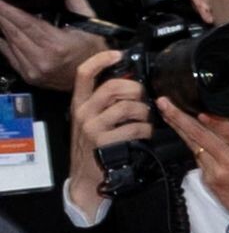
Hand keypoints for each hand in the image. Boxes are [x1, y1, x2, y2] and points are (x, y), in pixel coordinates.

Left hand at [0, 0, 103, 90]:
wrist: (97, 81)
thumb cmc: (95, 53)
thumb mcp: (91, 25)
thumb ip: (76, 2)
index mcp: (57, 45)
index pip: (25, 23)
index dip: (9, 10)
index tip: (0, 0)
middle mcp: (43, 60)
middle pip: (14, 32)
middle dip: (2, 15)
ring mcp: (34, 70)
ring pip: (10, 43)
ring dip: (2, 26)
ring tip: (0, 13)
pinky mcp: (30, 77)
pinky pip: (10, 56)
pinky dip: (4, 42)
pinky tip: (2, 30)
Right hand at [68, 49, 151, 216]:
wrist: (85, 178)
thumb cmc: (92, 147)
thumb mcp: (90, 121)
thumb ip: (103, 103)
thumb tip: (128, 85)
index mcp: (79, 103)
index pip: (84, 73)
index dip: (101, 60)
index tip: (117, 54)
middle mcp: (83, 112)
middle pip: (112, 87)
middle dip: (134, 89)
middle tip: (142, 98)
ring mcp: (92, 127)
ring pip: (126, 107)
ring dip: (143, 112)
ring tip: (145, 119)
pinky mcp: (104, 142)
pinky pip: (133, 128)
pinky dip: (145, 130)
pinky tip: (145, 134)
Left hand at [156, 99, 228, 222]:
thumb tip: (221, 112)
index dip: (214, 123)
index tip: (199, 113)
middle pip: (203, 136)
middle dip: (180, 118)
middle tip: (165, 104)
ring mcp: (217, 172)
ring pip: (194, 146)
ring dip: (179, 128)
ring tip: (166, 113)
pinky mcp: (208, 180)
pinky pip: (197, 159)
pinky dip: (191, 146)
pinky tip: (182, 133)